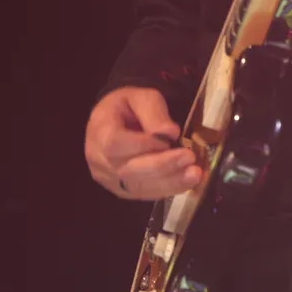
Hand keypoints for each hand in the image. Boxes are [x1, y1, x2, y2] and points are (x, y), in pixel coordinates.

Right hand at [84, 86, 202, 201]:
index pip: (115, 144)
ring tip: (194, 174)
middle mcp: (98, 159)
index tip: (168, 139)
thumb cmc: (129, 107)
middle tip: (190, 158)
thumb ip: (153, 112)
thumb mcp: (141, 97)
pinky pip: (143, 194)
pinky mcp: (121, 189)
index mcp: (99, 131)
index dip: (142, 145)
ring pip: (137, 186)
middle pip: (128, 170)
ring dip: (168, 182)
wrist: (117, 121)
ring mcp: (108, 178)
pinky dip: (166, 189)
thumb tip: (169, 132)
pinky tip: (185, 182)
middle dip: (162, 166)